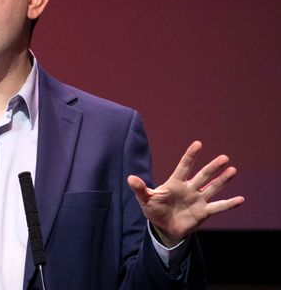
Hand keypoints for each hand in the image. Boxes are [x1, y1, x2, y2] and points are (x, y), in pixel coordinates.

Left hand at [127, 140, 243, 245]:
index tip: (198, 144)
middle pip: (202, 175)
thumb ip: (139, 189)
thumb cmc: (154, 210)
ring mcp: (198, 199)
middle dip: (212, 167)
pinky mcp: (203, 212)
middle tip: (224, 157)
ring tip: (233, 170)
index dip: (190, 156)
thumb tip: (130, 178)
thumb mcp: (145, 200)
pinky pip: (218, 207)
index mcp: (174, 183)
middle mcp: (189, 189)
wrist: (163, 227)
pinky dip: (229, 204)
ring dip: (222, 180)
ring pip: (212, 187)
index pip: (184, 166)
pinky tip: (241, 199)